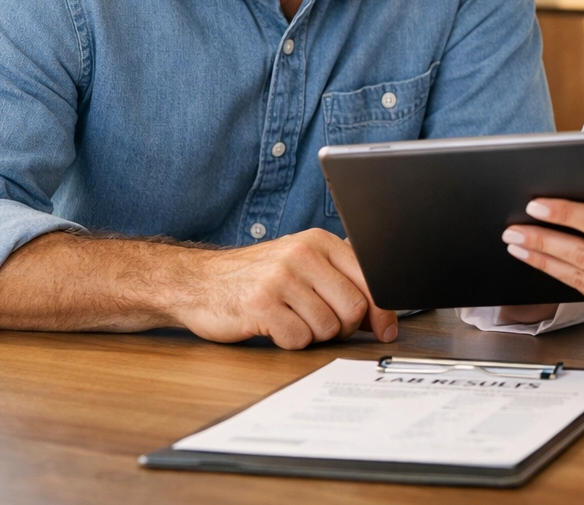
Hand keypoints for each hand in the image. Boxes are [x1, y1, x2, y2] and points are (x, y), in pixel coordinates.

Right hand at [169, 228, 398, 348]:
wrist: (198, 282)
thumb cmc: (255, 277)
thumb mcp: (301, 266)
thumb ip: (340, 283)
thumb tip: (382, 318)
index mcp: (318, 242)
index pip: (369, 279)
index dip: (381, 311)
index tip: (385, 329)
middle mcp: (301, 255)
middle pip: (353, 308)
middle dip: (344, 328)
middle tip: (323, 326)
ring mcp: (280, 278)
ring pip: (328, 327)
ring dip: (314, 335)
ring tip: (293, 320)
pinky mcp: (261, 305)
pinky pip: (299, 339)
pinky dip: (292, 342)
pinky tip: (276, 327)